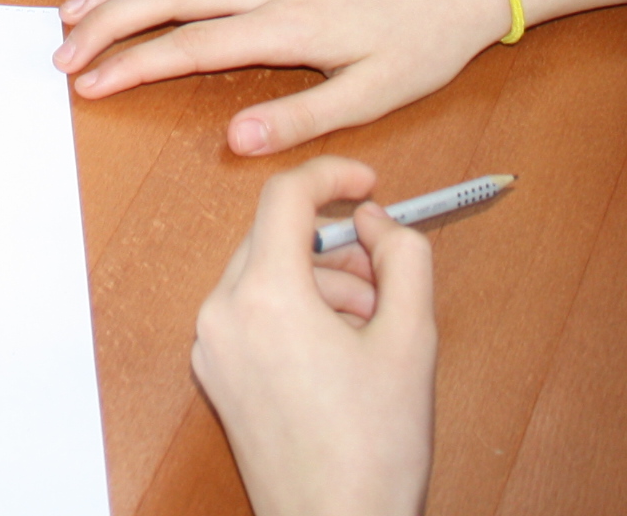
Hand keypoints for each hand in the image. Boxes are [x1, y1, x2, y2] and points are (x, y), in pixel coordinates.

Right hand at [53, 0, 512, 155]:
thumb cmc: (422, 45)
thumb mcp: (373, 99)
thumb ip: (299, 120)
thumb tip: (235, 141)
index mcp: (289, 25)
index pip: (189, 45)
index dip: (130, 65)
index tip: (87, 84)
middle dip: (105, 21)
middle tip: (60, 51)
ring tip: (76, 8)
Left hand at [191, 158, 435, 515]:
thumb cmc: (373, 450)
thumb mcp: (413, 339)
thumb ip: (404, 257)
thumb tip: (377, 220)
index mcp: (263, 296)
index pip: (284, 197)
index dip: (333, 176)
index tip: (370, 183)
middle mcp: (222, 315)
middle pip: (274, 237)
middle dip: (336, 246)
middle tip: (385, 280)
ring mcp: (213, 349)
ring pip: (266, 276)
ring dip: (322, 283)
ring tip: (374, 329)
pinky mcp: (217, 376)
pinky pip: (254, 315)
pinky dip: (297, 314)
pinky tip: (342, 353)